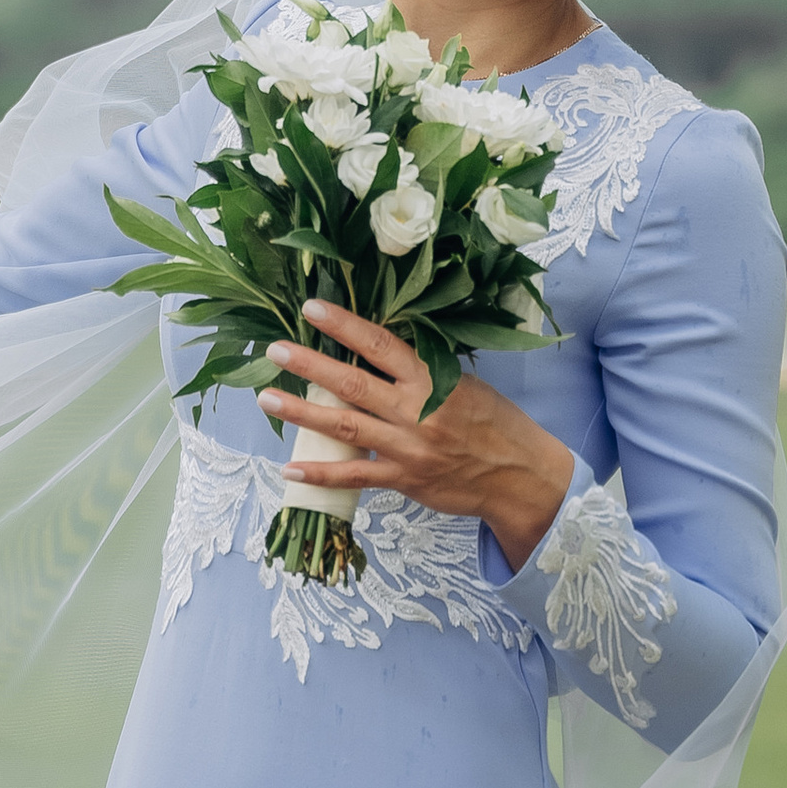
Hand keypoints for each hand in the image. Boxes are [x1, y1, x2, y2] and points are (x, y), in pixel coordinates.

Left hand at [258, 302, 573, 571]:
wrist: (519, 477)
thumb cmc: (494, 423)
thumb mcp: (466, 384)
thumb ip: (424, 370)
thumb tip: (380, 348)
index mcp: (433, 380)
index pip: (382, 344)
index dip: (345, 325)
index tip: (313, 307)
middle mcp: (416, 411)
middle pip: (353, 383)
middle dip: (310, 363)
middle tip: (275, 348)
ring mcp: (408, 448)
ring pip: (345, 427)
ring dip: (302, 412)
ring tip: (267, 398)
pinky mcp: (405, 480)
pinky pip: (356, 476)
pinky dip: (321, 474)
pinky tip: (290, 470)